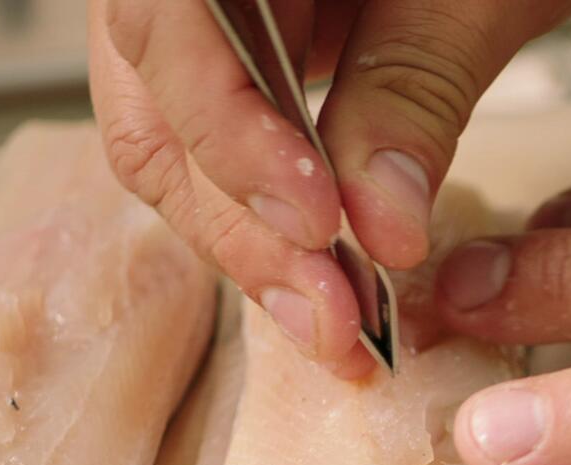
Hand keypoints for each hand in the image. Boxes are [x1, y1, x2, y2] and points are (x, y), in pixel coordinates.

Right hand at [87, 0, 570, 376]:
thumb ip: (414, 89)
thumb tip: (378, 225)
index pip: (164, 27)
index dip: (230, 136)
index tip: (317, 223)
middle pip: (155, 109)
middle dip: (244, 231)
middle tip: (334, 322)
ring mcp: (201, 25)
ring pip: (175, 148)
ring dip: (254, 248)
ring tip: (337, 328)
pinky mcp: (237, 68)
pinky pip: (218, 152)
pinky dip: (272, 224)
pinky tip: (328, 283)